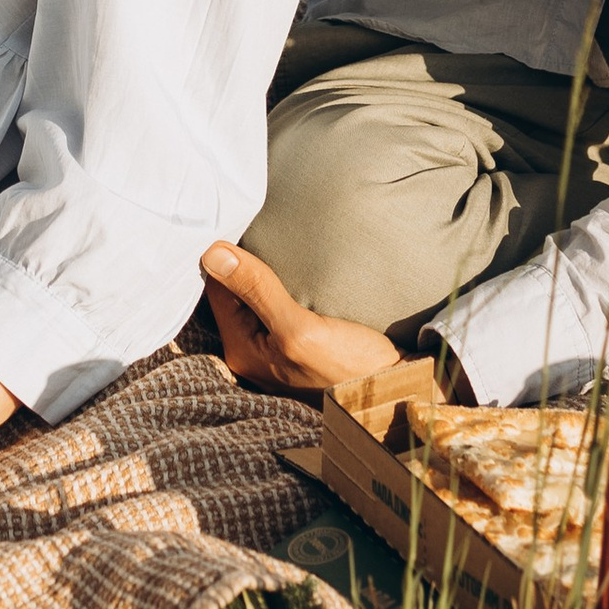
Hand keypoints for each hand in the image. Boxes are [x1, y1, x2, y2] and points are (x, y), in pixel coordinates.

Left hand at [200, 241, 402, 393]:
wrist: (396, 387)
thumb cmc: (350, 367)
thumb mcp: (301, 327)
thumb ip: (257, 290)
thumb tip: (212, 253)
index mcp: (241, 350)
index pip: (215, 288)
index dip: (222, 254)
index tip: (232, 221)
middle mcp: (251, 351)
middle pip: (232, 291)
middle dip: (239, 261)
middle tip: (248, 220)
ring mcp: (273, 347)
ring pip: (254, 294)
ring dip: (259, 269)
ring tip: (265, 233)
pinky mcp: (297, 340)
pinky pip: (274, 302)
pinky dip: (277, 282)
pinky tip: (288, 264)